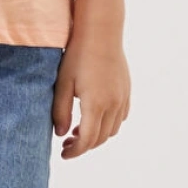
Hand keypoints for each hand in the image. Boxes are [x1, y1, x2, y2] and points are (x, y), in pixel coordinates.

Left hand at [52, 33, 130, 158]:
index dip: (75, 151)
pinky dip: (108, 124)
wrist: (101, 32)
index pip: (87, 140)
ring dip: (96, 135)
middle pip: (100, 138)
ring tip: (78, 130)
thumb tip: (61, 134)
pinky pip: (120, 117)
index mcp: (95, 104)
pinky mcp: (126, 91)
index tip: (64, 154)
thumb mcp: (63, 84)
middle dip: (84, 146)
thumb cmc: (77, 55)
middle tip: (67, 144)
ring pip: (112, 130)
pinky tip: (94, 117)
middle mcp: (113, 104)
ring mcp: (122, 98)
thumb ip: (61, 111)